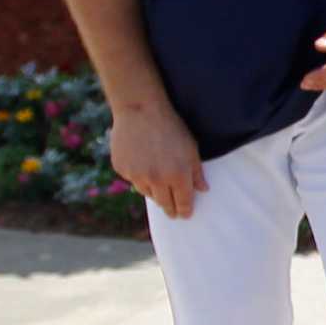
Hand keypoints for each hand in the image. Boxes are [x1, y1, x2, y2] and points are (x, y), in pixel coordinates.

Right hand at [109, 102, 206, 219]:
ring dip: (154, 192)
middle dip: (170, 208)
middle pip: (164, 203)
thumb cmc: (171, 127)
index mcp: (178, 175)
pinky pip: (133, 180)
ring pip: (148, 193)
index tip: (185, 215)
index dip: (184, 210)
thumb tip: (203, 190)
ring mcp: (137, 175)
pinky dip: (139, 177)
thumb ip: (197, 172)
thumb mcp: (191, 148)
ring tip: (158, 184)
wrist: (140, 109)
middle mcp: (157, 179)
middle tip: (172, 212)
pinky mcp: (122, 169)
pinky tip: (142, 164)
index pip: (183, 202)